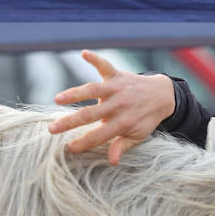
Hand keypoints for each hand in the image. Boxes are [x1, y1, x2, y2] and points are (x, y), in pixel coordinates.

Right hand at [47, 50, 176, 162]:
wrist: (162, 95)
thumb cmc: (145, 118)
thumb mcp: (138, 136)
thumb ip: (122, 146)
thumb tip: (112, 161)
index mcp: (123, 123)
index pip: (98, 136)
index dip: (83, 143)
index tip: (67, 148)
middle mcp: (119, 105)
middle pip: (90, 115)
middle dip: (70, 122)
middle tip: (52, 129)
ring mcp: (117, 89)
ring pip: (93, 90)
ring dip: (75, 93)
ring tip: (57, 98)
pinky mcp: (117, 75)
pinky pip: (105, 65)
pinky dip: (95, 59)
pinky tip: (83, 53)